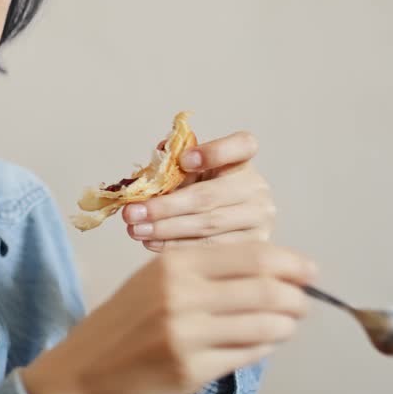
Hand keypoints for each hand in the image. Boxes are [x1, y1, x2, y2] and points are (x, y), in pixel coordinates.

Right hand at [19, 242, 314, 393]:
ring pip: (267, 324)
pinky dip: (263, 348)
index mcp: (173, 262)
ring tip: (284, 326)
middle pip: (268, 288)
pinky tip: (257, 345)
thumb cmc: (124, 323)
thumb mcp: (154, 281)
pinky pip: (249, 354)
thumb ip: (205, 273)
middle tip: (302, 304)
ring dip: (286, 326)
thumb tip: (273, 272)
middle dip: (297, 298)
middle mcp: (181, 293)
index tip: (310, 272)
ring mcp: (187, 333)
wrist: (84, 371)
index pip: (253, 256)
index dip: (292, 264)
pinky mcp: (193, 369)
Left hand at [123, 131, 274, 251]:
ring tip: (136, 229)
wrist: (223, 221)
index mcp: (243, 158)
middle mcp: (257, 187)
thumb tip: (151, 165)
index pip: (242, 145)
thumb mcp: (188, 173)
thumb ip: (173, 166)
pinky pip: (211, 248)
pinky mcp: (253, 245)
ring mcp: (260, 218)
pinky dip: (177, 246)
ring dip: (166, 229)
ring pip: (208, 225)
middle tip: (132, 212)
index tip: (183, 159)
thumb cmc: (199, 189)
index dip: (213, 152)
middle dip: (165, 206)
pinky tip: (152, 243)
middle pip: (209, 196)